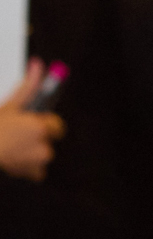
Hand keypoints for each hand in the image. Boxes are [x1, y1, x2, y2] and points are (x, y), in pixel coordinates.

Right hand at [0, 60, 65, 182]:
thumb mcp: (11, 105)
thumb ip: (29, 86)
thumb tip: (38, 65)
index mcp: (41, 127)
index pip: (55, 123)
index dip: (44, 122)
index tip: (34, 122)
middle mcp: (44, 146)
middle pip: (50, 138)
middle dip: (40, 135)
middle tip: (21, 134)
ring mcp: (39, 161)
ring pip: (43, 152)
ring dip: (34, 150)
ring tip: (14, 146)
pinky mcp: (34, 173)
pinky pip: (38, 169)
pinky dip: (29, 165)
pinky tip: (16, 158)